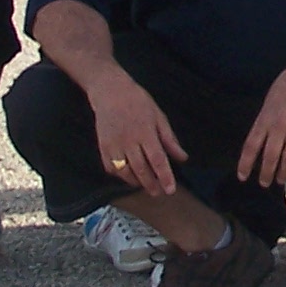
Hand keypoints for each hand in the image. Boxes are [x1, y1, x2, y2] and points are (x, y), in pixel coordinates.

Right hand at [90, 71, 187, 197]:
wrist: (110, 92)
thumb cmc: (139, 102)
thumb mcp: (159, 116)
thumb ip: (170, 139)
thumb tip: (182, 158)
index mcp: (146, 132)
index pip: (158, 160)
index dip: (165, 176)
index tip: (171, 190)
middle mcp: (129, 141)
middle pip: (141, 169)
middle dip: (151, 185)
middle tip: (159, 194)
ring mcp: (114, 145)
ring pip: (125, 172)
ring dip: (136, 182)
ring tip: (146, 187)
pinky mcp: (102, 147)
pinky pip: (111, 168)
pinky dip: (120, 176)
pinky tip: (129, 177)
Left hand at [237, 49, 285, 186]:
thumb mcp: (269, 101)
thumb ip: (265, 121)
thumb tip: (261, 139)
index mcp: (265, 119)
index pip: (251, 147)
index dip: (246, 164)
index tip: (243, 177)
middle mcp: (279, 128)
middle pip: (270, 157)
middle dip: (266, 173)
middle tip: (265, 183)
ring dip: (284, 173)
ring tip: (281, 181)